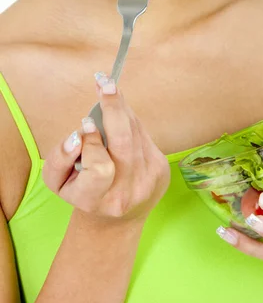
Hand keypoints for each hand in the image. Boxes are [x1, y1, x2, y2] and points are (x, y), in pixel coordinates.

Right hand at [43, 72, 170, 224]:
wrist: (116, 218)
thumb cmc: (82, 193)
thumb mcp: (59, 182)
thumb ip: (60, 158)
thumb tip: (79, 134)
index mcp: (96, 200)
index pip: (99, 168)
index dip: (93, 145)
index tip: (86, 125)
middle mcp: (126, 193)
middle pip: (125, 143)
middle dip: (114, 109)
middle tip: (104, 83)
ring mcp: (148, 181)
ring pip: (135, 132)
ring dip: (121, 109)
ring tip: (108, 92)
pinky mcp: (162, 169)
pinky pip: (144, 134)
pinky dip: (130, 122)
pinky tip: (120, 119)